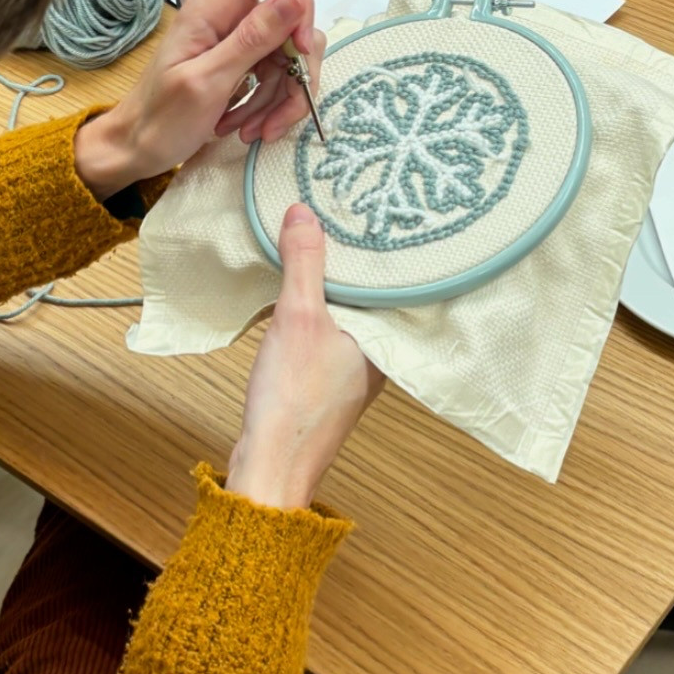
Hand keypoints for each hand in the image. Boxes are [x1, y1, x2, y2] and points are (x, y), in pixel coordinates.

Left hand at [74, 0, 325, 195]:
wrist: (137, 147)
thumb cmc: (161, 118)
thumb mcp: (207, 81)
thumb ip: (252, 38)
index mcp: (216, 2)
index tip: (298, 45)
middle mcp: (232, 9)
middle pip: (295, 14)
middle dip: (298, 66)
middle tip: (282, 110)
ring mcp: (240, 34)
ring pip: (292, 50)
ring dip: (284, 95)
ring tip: (256, 130)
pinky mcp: (246, 58)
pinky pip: (281, 71)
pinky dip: (274, 103)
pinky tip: (252, 127)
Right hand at [227, 206, 383, 508]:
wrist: (273, 464)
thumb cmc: (295, 399)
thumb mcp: (298, 317)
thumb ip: (304, 263)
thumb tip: (304, 211)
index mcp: (386, 337)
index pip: (400, 281)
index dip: (391, 245)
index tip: (386, 208)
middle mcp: (379, 352)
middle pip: (373, 293)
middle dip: (361, 258)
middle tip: (353, 209)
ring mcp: (354, 367)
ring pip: (350, 311)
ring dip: (337, 281)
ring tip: (326, 237)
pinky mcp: (328, 377)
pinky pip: (331, 328)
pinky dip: (320, 305)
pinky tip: (303, 288)